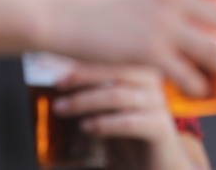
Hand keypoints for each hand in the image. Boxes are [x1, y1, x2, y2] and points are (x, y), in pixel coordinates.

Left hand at [53, 62, 185, 164]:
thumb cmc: (130, 133)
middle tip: (57, 83)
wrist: (158, 165)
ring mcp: (158, 104)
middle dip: (82, 75)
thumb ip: (94, 90)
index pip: (111, 57)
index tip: (54, 60)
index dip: (83, 58)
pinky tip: (87, 127)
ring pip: (118, 95)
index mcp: (142, 70)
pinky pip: (130, 121)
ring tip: (62, 108)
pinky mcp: (161, 128)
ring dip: (85, 101)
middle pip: (116, 69)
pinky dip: (105, 123)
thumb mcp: (109, 108)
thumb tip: (60, 74)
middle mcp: (153, 82)